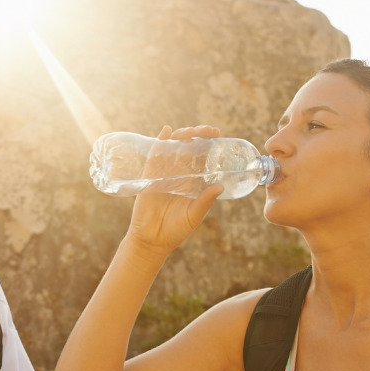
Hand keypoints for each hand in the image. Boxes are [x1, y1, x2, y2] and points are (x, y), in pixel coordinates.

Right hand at [125, 125, 224, 256]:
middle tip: (207, 131)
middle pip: (189, 148)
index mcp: (192, 182)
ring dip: (182, 136)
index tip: (218, 135)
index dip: (209, 144)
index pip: (202, 158)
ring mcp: (163, 174)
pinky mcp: (150, 176)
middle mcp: (179, 175)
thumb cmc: (175, 230)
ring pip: (173, 148)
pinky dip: (160, 142)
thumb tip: (220, 186)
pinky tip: (166, 131)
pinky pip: (155, 155)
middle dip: (198, 135)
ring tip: (191, 131)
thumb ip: (205, 201)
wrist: (152, 239)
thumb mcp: (194, 215)